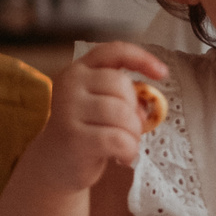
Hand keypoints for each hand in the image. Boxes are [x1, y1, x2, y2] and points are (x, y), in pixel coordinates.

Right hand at [31, 43, 168, 194]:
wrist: (54, 164)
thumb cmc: (85, 132)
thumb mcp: (101, 106)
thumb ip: (122, 97)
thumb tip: (146, 107)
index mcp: (79, 70)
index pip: (114, 51)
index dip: (141, 58)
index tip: (162, 73)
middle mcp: (70, 83)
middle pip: (122, 86)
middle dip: (135, 111)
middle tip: (130, 131)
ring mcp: (69, 109)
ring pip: (123, 114)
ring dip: (133, 134)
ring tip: (126, 145)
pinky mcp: (74, 137)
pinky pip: (118, 139)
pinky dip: (128, 150)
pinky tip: (122, 157)